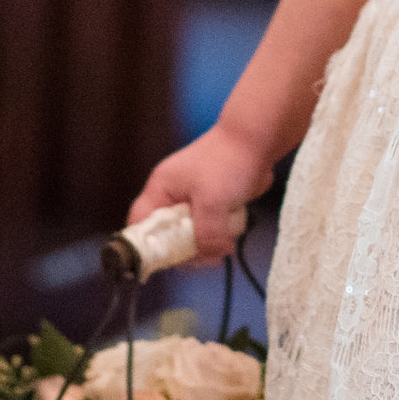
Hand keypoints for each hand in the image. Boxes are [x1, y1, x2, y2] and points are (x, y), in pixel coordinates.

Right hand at [128, 123, 274, 262]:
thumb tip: (213, 254)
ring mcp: (195, 198)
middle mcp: (174, 195)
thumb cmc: (228, 164)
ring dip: (207, 242)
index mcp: (161, 189)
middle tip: (206, 257)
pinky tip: (233, 232)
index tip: (168, 262)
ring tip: (224, 244)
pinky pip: (212, 226)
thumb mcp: (211, 203)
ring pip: (193, 234)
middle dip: (185, 250)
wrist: (258, 137)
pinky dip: (222, 232)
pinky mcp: (217, 201)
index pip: (140, 225)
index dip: (148, 247)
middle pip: (168, 235)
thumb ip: (206, 235)